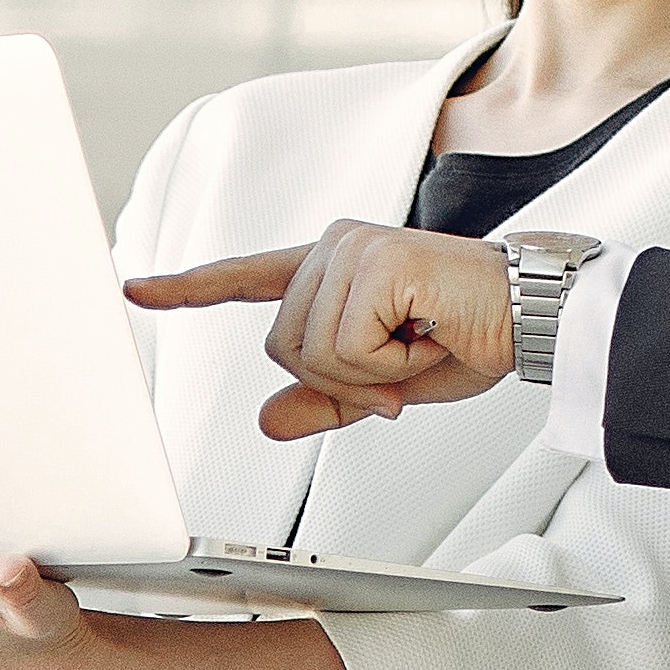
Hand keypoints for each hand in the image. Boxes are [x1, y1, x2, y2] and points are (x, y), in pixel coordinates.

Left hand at [126, 224, 518, 441]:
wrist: (535, 319)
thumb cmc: (470, 337)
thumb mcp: (385, 385)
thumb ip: (324, 401)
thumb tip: (265, 421)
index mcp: (330, 269)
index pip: (245, 278)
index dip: (188, 289)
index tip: (134, 289)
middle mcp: (334, 248)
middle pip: (281, 348)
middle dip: (341, 380)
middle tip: (403, 361)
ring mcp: (352, 249)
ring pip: (310, 353)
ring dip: (368, 374)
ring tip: (420, 342)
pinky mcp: (376, 263)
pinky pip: (344, 349)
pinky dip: (386, 364)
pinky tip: (426, 333)